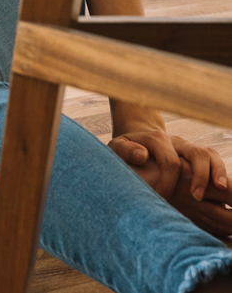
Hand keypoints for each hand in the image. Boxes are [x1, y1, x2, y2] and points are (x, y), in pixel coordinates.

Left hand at [111, 128, 231, 236]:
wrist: (137, 139)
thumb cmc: (126, 148)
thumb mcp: (118, 147)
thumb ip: (126, 150)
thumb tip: (142, 155)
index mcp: (157, 139)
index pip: (170, 161)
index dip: (168, 182)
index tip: (162, 198)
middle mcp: (176, 141)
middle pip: (196, 153)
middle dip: (199, 176)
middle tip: (196, 197)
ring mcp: (188, 147)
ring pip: (209, 154)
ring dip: (217, 171)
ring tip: (221, 189)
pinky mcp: (195, 155)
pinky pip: (214, 159)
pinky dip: (220, 171)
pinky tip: (222, 187)